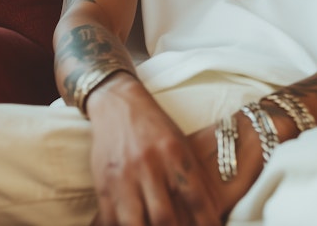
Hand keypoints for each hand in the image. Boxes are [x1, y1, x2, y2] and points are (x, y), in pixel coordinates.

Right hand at [86, 72, 222, 225]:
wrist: (118, 104)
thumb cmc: (155, 126)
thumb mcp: (180, 141)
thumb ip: (193, 173)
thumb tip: (212, 208)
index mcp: (174, 152)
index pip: (195, 196)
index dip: (206, 220)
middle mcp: (150, 165)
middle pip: (165, 216)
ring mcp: (124, 176)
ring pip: (136, 223)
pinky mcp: (104, 184)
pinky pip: (111, 219)